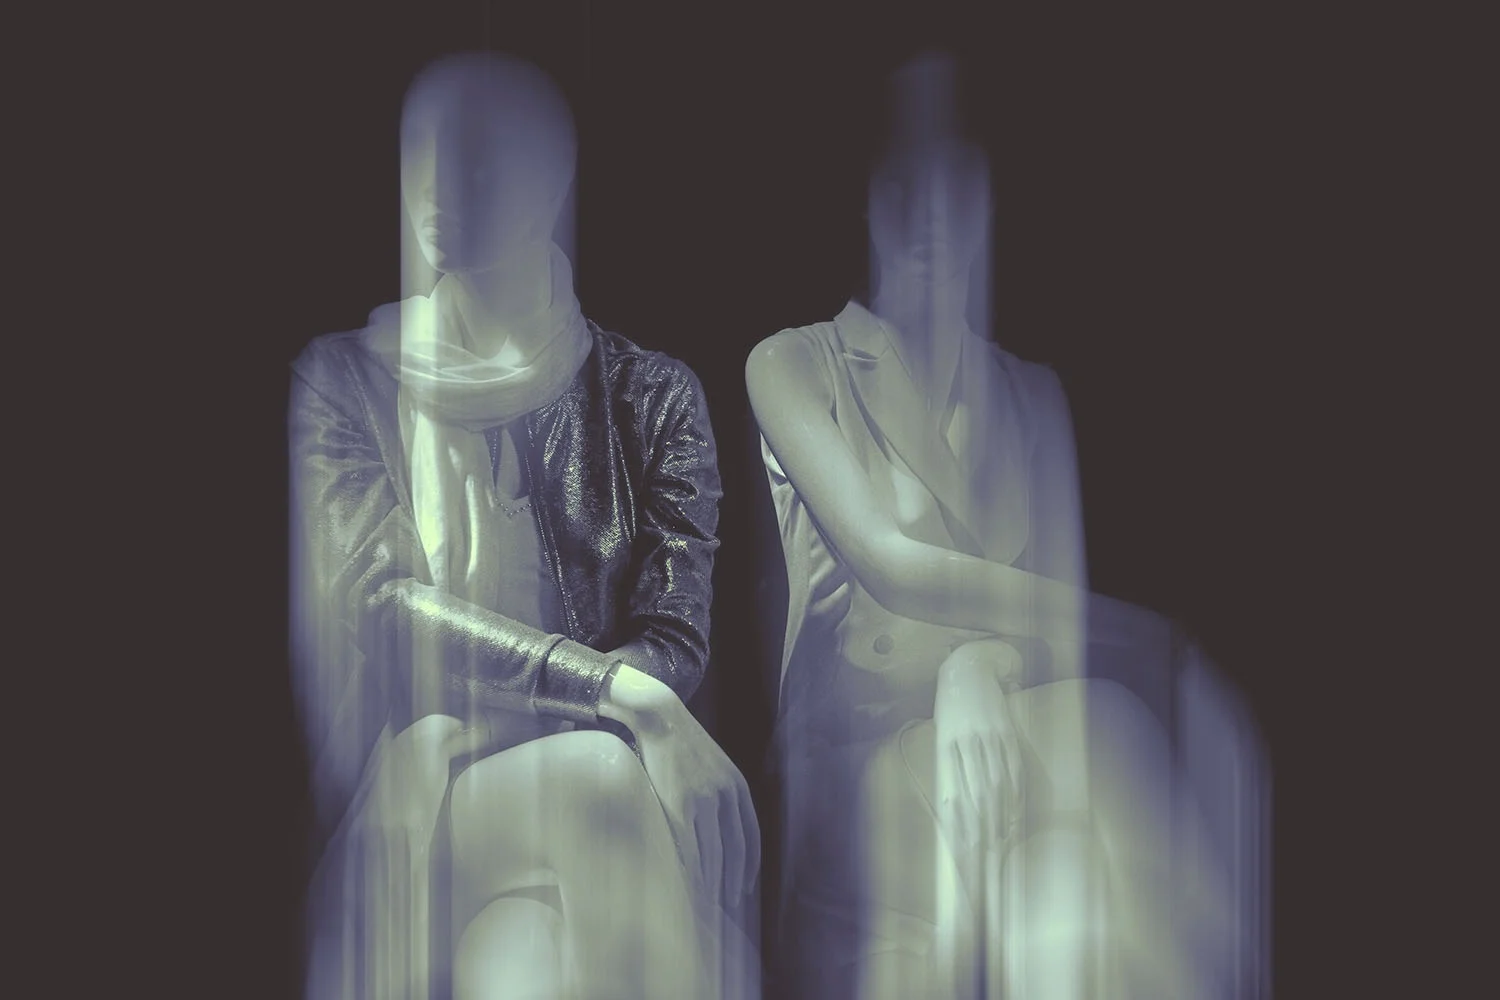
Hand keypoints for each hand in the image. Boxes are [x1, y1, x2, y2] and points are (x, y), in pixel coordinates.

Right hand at [599, 663, 760, 906]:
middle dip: (732, 882)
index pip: (751, 837)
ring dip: (711, 883)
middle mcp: (726, 795)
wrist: (658, 716)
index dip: (748, 866)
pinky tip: (687, 886)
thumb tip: (715, 825)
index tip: (744, 888)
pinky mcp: (680, 803)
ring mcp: (704, 800)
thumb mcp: (712, 765)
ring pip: (713, 854)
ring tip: (706, 905)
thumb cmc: (679, 741)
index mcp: (738, 787)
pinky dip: (690, 870)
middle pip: (735, 850)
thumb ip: (719, 794)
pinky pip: (689, 846)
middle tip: (726, 906)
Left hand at [933, 639, 1025, 851]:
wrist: (968, 670)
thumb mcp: (943, 739)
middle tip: (987, 861)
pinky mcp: (1006, 732)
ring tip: (1003, 845)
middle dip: (982, 833)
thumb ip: (949, 771)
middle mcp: (965, 746)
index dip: (960, 831)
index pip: (953, 800)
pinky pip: (1013, 768)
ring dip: (1000, 819)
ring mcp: (987, 739)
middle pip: (976, 799)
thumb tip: (952, 811)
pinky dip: (1016, 794)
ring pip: (996, 787)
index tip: (965, 857)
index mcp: (944, 750)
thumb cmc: (952, 710)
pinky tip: (1017, 812)